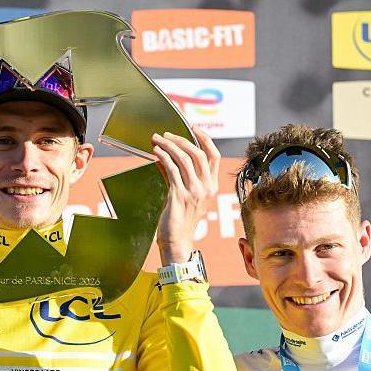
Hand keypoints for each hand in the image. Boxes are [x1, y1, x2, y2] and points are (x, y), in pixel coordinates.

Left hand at [151, 128, 219, 264]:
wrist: (176, 243)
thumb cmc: (178, 221)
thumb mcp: (183, 195)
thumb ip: (176, 175)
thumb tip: (164, 157)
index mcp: (211, 187)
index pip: (213, 156)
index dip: (205, 138)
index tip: (194, 127)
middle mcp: (206, 188)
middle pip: (198, 154)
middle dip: (181, 140)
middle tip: (166, 134)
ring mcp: (194, 192)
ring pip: (184, 160)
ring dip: (169, 146)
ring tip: (157, 140)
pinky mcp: (180, 196)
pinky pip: (172, 170)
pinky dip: (164, 158)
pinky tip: (156, 152)